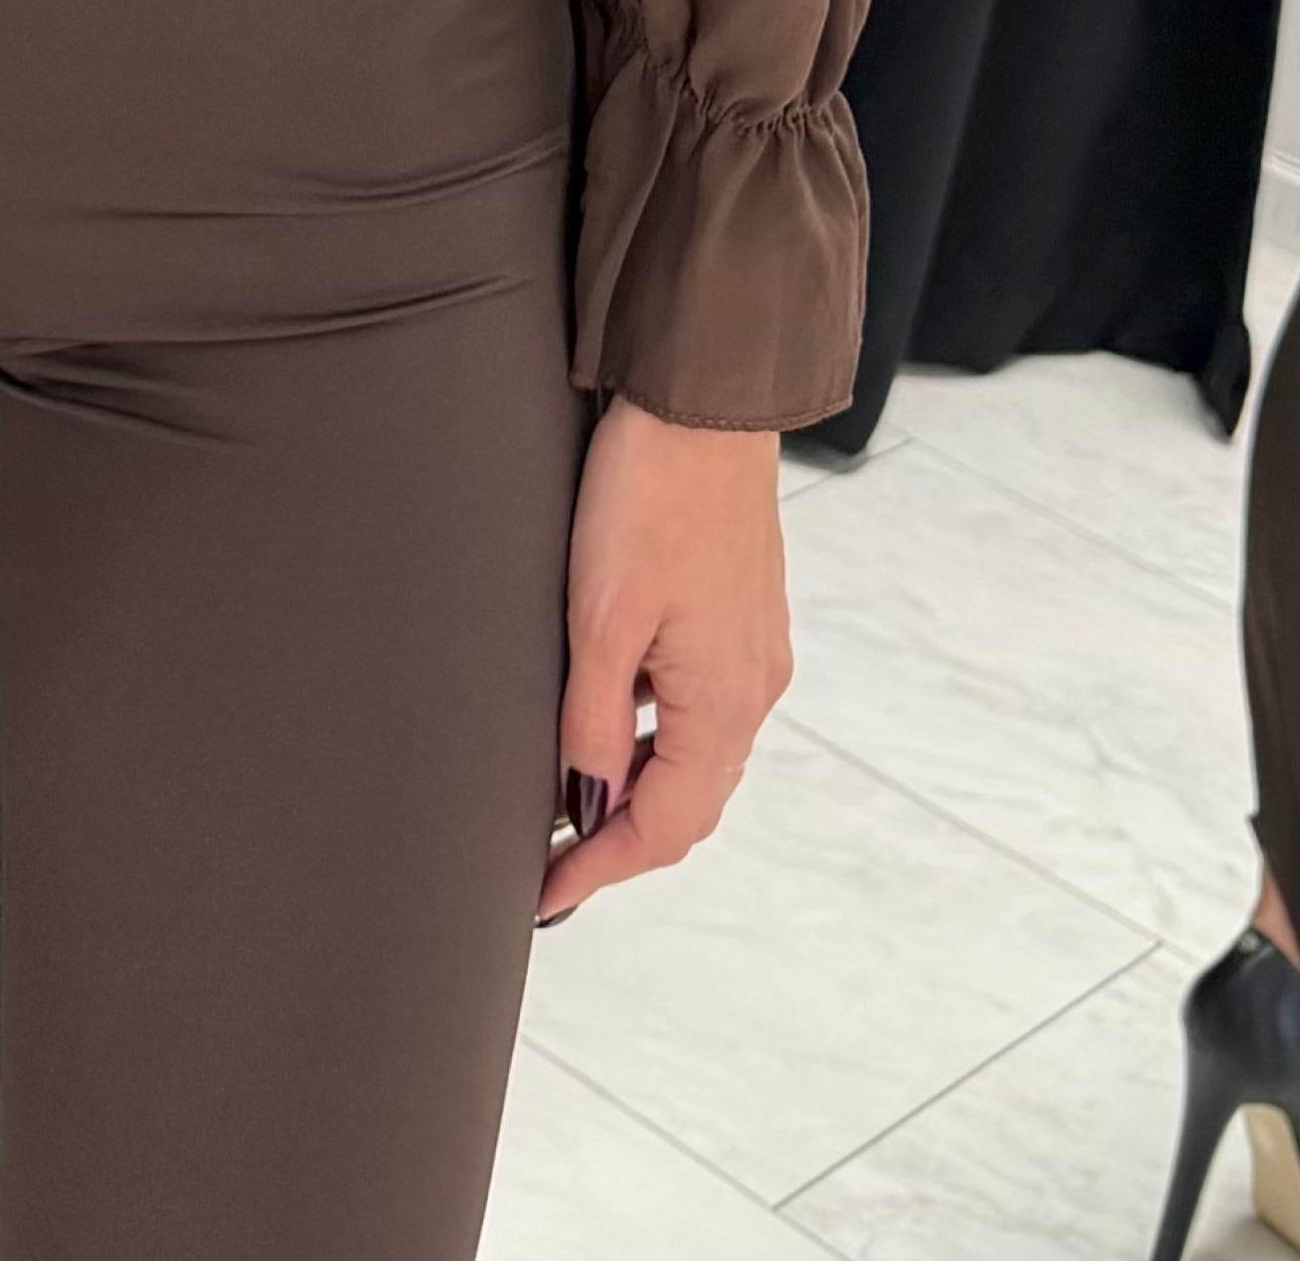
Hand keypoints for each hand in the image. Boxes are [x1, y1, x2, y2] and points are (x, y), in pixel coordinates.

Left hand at [539, 399, 791, 919]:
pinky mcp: (745, 616)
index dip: (599, 868)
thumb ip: (590, 722)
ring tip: (568, 797)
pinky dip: (655, 737)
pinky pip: (702, 709)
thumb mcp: (600, 619)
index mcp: (724, 702)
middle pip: (688, 803)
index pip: (662, 826)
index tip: (543, 897)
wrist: (705, 402)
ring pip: (696, 757)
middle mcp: (754, 689)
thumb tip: (582, 803)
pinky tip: (609, 719)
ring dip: (638, 787)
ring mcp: (755, 652)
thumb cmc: (649, 498)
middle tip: (551, 862)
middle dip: (620, 839)